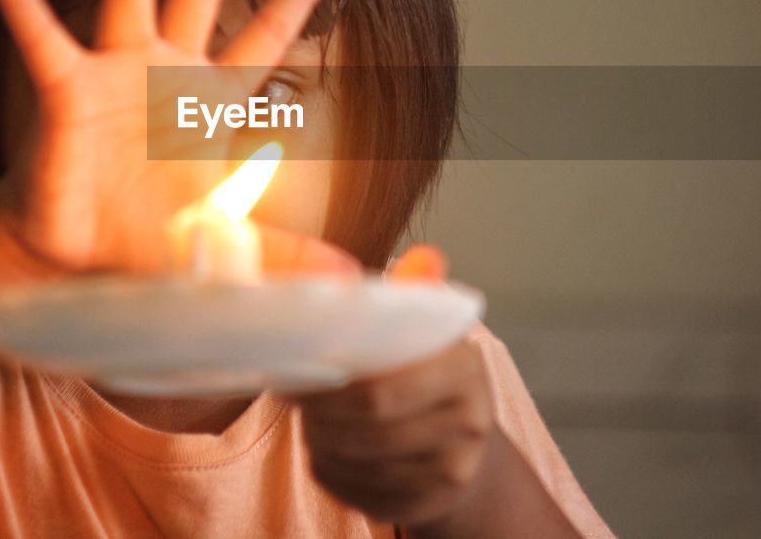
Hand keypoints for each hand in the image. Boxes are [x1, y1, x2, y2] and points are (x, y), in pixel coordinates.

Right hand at [0, 0, 355, 276]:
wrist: (75, 257)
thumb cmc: (147, 238)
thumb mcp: (223, 243)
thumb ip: (285, 252)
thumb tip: (350, 277)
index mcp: (212, 101)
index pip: (268, 34)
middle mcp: (167, 71)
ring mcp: (115, 73)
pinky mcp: (65, 91)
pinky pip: (41, 36)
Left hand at [296, 246, 495, 525]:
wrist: (468, 447)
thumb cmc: (432, 377)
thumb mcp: (430, 332)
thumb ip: (418, 295)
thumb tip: (425, 257)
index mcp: (465, 371)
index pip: (383, 387)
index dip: (330, 383)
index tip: (298, 368)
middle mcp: (469, 425)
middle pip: (368, 428)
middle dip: (320, 412)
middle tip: (291, 394)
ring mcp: (450, 472)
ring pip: (358, 460)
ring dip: (320, 439)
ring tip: (309, 417)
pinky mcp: (426, 504)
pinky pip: (358, 491)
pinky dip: (331, 469)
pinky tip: (326, 447)